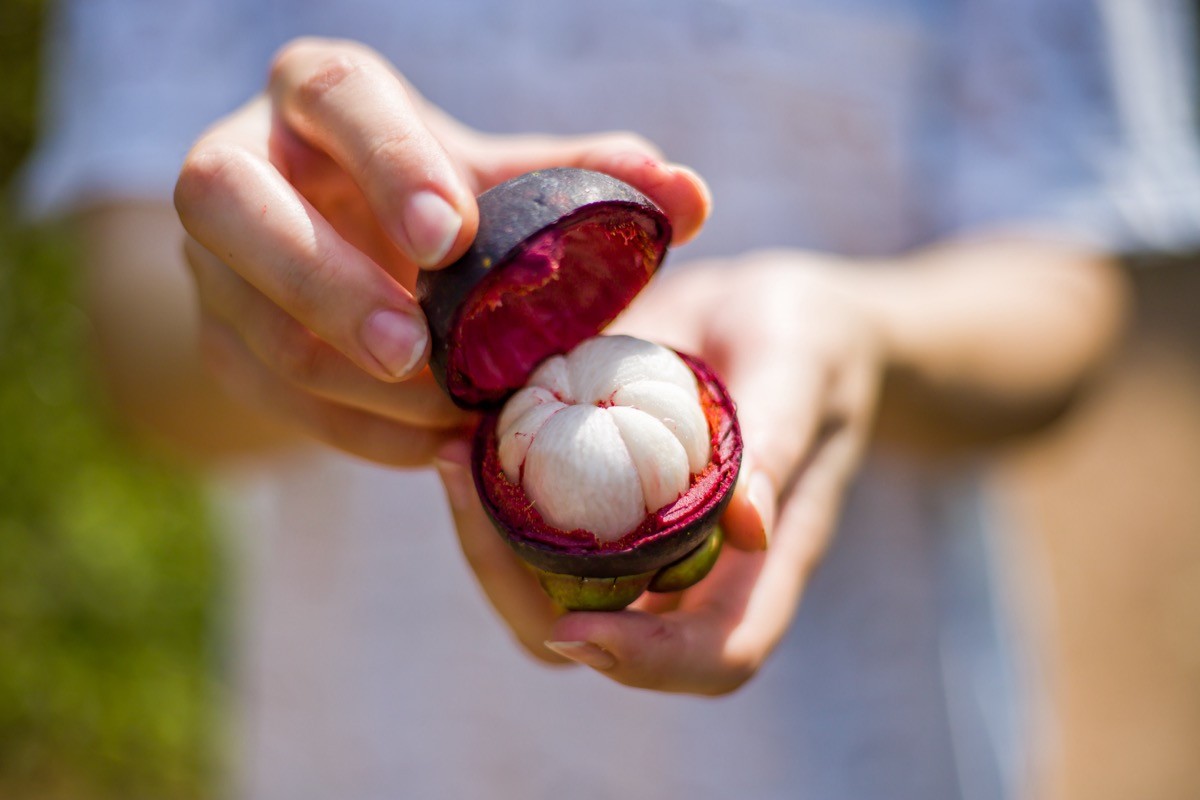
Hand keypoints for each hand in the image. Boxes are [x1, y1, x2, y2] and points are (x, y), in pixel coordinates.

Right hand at [174, 37, 710, 464]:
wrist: (352, 247)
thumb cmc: (443, 200)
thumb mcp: (502, 179)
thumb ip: (585, 180)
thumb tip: (690, 199)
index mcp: (321, 97)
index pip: (338, 98)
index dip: (390, 164)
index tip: (454, 238)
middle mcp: (241, 163)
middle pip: (229, 204)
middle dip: (327, 283)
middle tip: (418, 354)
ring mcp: (213, 260)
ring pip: (255, 326)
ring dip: (359, 387)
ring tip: (454, 415)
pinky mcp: (218, 340)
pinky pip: (273, 399)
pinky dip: (360, 434)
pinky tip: (434, 446)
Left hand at [437, 253, 884, 693]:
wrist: (772, 315)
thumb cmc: (806, 339)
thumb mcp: (800, 371)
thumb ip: (777, 443)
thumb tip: (746, 528)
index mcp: (761, 560)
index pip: (718, 656)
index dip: (651, 664)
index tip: (581, 631)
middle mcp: (693, 568)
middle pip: (605, 639)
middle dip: (524, 596)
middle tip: (471, 506)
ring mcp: (639, 539)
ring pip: (551, 593)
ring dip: (489, 546)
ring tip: (455, 461)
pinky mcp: (597, 498)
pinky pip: (533, 526)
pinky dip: (489, 496)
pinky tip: (465, 434)